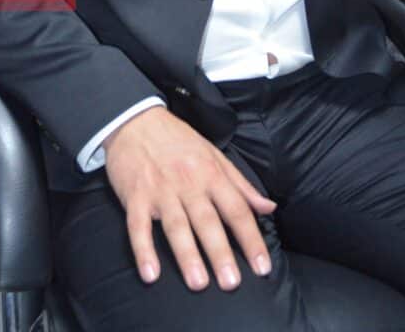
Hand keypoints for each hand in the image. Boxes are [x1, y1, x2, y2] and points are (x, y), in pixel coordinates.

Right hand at [103, 105, 275, 291]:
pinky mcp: (135, 196)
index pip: (236, 209)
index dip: (251, 239)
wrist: (136, 120)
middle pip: (207, 220)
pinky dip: (143, 250)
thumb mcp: (214, 155)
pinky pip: (138, 226)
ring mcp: (160, 190)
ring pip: (176, 225)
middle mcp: (188, 182)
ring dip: (187, 255)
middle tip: (232, 283)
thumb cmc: (178, 141)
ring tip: (198, 283)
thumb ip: (241, 184)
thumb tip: (269, 208)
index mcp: (211, 173)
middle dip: (220, 253)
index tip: (262, 267)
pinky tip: (150, 274)